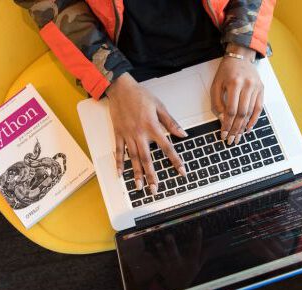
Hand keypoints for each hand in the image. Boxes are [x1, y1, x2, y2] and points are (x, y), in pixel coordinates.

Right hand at [106, 73, 186, 193]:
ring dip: (136, 173)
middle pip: (147, 159)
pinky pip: (119, 151)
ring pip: (134, 158)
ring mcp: (127, 135)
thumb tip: (182, 134)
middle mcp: (139, 134)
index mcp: (152, 127)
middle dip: (152, 175)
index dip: (175, 160)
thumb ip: (171, 122)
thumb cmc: (140, 96)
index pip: (167, 147)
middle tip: (155, 189)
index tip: (181, 171)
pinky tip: (121, 174)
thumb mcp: (160, 106)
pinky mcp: (118, 134)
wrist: (120, 89)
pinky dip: (119, 163)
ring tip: (140, 187)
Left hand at [210, 43, 263, 144]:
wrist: (240, 57)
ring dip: (244, 127)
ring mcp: (257, 87)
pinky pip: (258, 108)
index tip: (223, 133)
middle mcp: (248, 85)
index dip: (227, 124)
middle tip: (231, 139)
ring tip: (238, 137)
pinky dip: (254, 120)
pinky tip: (248, 128)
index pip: (231, 110)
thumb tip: (222, 119)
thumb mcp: (216, 85)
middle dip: (235, 129)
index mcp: (235, 83)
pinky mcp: (262, 89)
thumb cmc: (226, 71)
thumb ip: (217, 102)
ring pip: (250, 112)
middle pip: (242, 113)